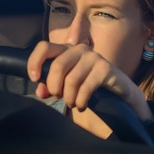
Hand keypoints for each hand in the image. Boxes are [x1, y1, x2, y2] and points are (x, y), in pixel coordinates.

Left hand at [27, 41, 152, 119]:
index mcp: (66, 49)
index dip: (35, 62)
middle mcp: (79, 49)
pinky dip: (80, 101)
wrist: (119, 90)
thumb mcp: (66, 85)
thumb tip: (40, 90)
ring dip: (69, 98)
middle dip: (54, 87)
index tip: (34, 78)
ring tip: (72, 103)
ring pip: (71, 80)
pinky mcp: (105, 69)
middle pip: (57, 66)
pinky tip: (82, 105)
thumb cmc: (88, 85)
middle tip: (59, 97)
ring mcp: (94, 57)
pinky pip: (85, 88)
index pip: (44, 47)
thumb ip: (50, 87)